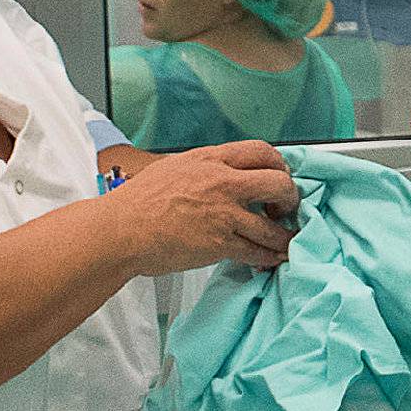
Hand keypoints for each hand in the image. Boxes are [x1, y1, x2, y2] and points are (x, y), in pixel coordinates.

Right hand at [100, 141, 298, 275]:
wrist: (119, 231)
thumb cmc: (138, 202)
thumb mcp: (175, 167)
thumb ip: (204, 168)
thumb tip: (224, 172)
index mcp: (211, 160)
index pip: (262, 151)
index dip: (279, 165)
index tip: (280, 177)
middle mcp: (222, 183)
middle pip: (279, 183)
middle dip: (291, 197)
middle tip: (285, 208)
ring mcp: (223, 214)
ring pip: (273, 225)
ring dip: (285, 236)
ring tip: (286, 241)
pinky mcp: (219, 243)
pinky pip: (257, 251)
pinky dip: (269, 257)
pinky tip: (271, 259)